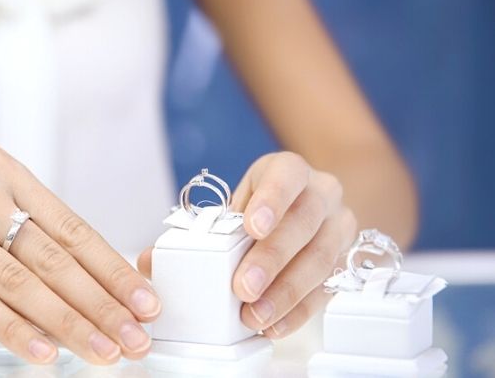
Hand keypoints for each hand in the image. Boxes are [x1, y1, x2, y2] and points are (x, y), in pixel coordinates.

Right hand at [0, 127, 159, 364]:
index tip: (143, 299)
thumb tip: (65, 266)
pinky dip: (10, 328)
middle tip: (136, 336)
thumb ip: (9, 213)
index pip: (71, 227)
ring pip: (20, 283)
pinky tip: (41, 351)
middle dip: (102, 304)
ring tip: (102, 351)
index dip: (112, 268)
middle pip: (54, 259)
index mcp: (0, 169)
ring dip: (68, 324)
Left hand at [136, 151, 355, 337]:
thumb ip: (195, 230)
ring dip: (286, 291)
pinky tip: (274, 324)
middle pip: (304, 222)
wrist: (306, 205)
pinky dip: (298, 311)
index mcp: (290, 170)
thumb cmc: (260, 205)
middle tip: (243, 286)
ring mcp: (338, 227)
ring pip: (321, 258)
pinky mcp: (344, 261)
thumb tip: (150, 260)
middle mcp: (321, 193)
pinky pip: (326, 289)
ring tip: (255, 313)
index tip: (252, 227)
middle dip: (272, 257)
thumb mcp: (232, 205)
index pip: (286, 176)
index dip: (271, 201)